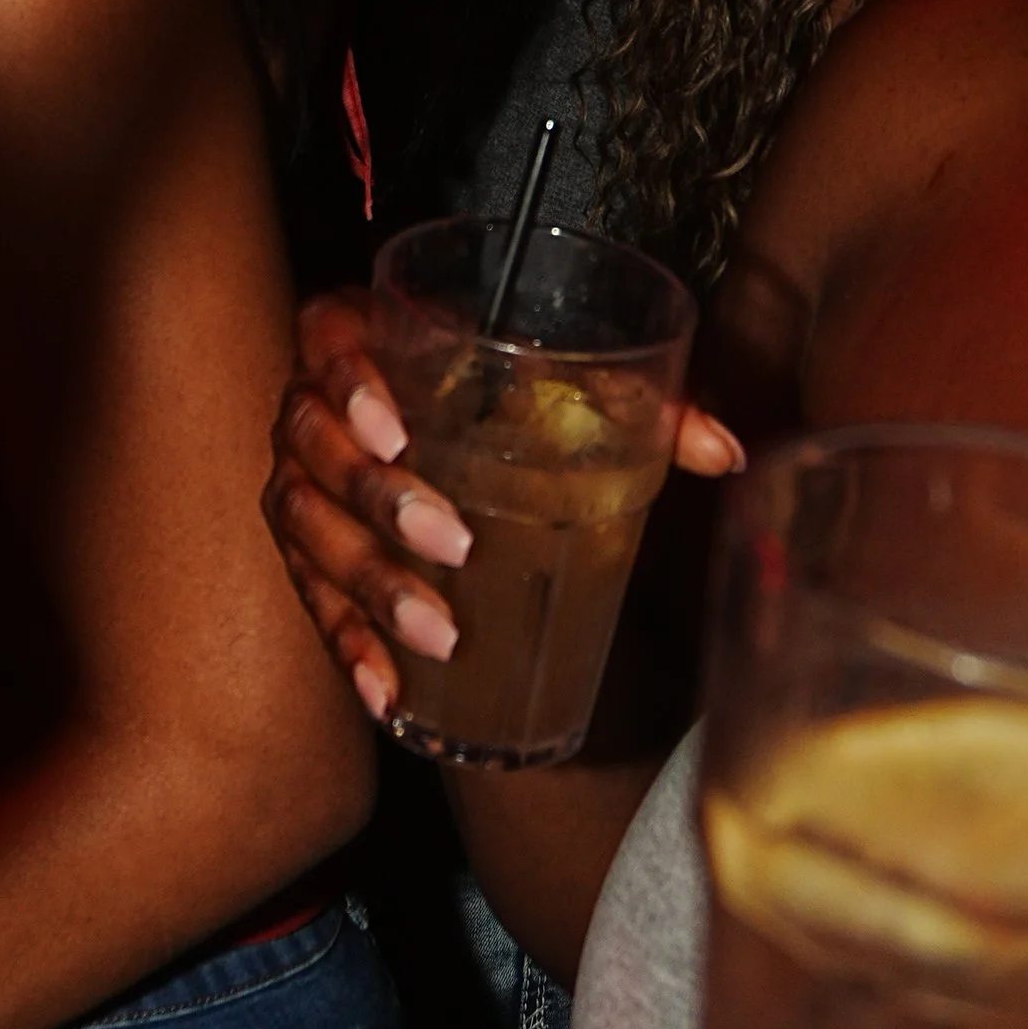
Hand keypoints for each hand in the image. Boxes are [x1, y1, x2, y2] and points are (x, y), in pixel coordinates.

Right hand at [263, 289, 744, 721]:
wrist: (439, 432)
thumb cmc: (498, 396)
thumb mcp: (561, 385)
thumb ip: (643, 404)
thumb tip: (726, 451)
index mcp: (363, 336)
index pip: (330, 343)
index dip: (350, 384)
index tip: (395, 431)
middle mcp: (314, 405)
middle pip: (315, 445)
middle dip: (380, 501)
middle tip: (453, 544)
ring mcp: (301, 480)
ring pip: (307, 528)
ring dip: (368, 584)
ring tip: (437, 633)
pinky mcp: (308, 554)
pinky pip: (311, 600)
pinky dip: (347, 646)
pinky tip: (388, 692)